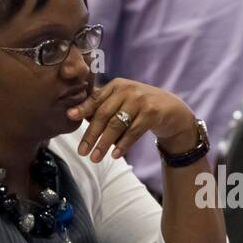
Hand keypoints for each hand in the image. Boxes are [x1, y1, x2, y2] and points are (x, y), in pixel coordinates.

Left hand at [67, 79, 198, 163]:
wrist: (172, 110)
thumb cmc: (142, 106)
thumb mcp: (123, 100)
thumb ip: (104, 104)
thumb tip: (76, 113)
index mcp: (117, 85)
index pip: (96, 98)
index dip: (83, 108)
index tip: (69, 117)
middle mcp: (128, 90)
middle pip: (104, 114)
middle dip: (91, 134)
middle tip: (81, 151)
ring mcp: (141, 101)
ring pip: (117, 125)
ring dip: (104, 143)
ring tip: (95, 157)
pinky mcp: (152, 113)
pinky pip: (133, 132)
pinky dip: (123, 145)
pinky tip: (115, 155)